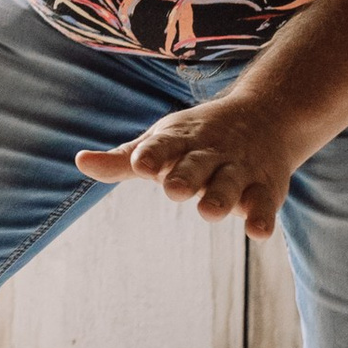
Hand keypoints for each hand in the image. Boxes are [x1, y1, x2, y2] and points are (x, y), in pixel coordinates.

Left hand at [75, 88, 303, 238]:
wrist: (267, 116)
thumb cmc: (198, 138)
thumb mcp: (162, 141)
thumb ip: (123, 159)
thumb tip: (80, 161)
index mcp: (180, 140)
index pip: (163, 146)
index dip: (153, 155)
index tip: (141, 164)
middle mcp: (210, 153)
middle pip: (197, 165)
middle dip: (186, 176)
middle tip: (173, 189)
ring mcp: (239, 169)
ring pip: (230, 183)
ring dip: (220, 197)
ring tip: (209, 211)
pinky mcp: (266, 188)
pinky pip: (264, 203)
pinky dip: (261, 216)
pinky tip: (256, 231)